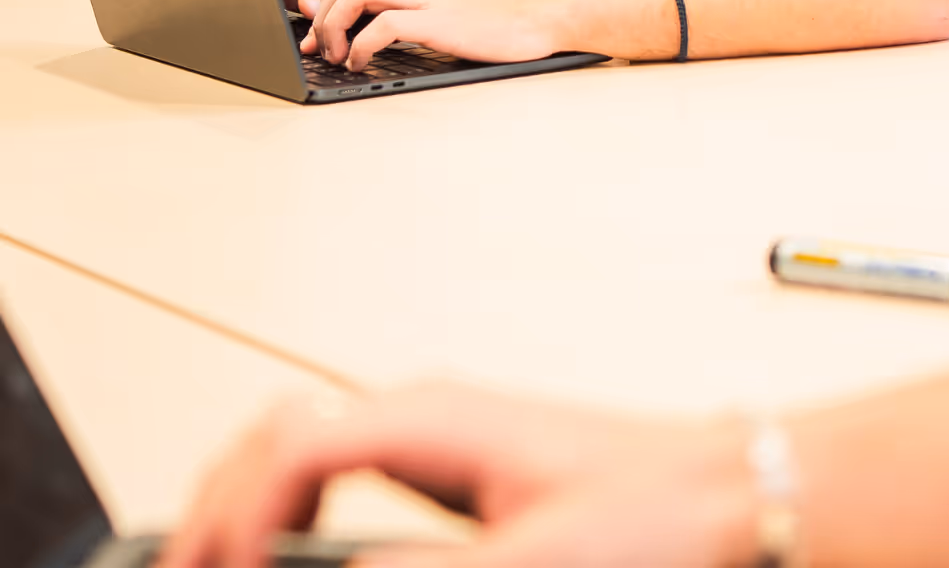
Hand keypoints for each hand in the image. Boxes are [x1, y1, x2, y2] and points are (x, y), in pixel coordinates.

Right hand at [157, 381, 754, 567]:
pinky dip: (288, 506)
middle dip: (216, 503)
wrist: (724, 489)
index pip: (291, 446)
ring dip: (244, 500)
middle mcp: (423, 410)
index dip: (235, 516)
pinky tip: (280, 550)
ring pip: (298, 444)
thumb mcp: (538, 563)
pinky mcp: (447, 465)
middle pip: (276, 433)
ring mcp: (433, 431)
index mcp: (434, 418)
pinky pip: (335, 469)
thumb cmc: (654, 510)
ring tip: (212, 564)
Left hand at [297, 0, 573, 67]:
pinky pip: (383, 26)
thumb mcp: (455, 8)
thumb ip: (422, 14)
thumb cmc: (506, 18)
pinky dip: (361, 45)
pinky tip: (361, 63)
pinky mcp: (438, 20)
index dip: (330, 4)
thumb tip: (387, 36)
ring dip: (334, 26)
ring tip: (334, 54)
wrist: (547, 11)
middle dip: (322, 14)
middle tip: (316, 47)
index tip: (320, 33)